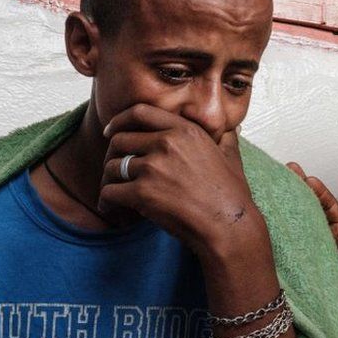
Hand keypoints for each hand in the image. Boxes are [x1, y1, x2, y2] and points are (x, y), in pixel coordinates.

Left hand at [99, 104, 264, 258]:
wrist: (229, 225)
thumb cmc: (231, 195)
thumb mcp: (232, 157)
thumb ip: (225, 139)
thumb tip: (230, 128)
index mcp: (185, 130)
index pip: (140, 112)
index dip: (119, 120)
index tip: (111, 130)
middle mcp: (167, 143)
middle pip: (120, 140)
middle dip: (111, 155)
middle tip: (113, 170)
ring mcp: (153, 167)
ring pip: (112, 167)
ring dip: (108, 181)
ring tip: (113, 193)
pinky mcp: (143, 193)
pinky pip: (110, 192)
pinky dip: (106, 202)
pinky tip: (111, 209)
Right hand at [286, 162, 337, 332]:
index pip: (329, 210)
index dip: (318, 193)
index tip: (307, 179)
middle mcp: (321, 242)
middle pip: (307, 212)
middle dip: (296, 191)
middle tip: (284, 172)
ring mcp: (305, 256)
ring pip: (292, 228)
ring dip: (282, 209)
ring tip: (269, 190)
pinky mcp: (293, 272)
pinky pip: (282, 253)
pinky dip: (272, 239)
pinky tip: (262, 225)